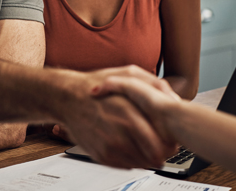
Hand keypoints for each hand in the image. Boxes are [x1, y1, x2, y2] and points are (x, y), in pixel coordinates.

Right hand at [57, 65, 177, 168]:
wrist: (67, 97)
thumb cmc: (95, 84)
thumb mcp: (127, 73)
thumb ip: (154, 84)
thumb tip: (173, 100)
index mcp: (128, 114)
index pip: (160, 144)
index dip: (169, 144)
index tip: (169, 139)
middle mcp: (119, 133)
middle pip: (154, 158)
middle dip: (161, 152)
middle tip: (159, 144)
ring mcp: (109, 147)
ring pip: (141, 164)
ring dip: (145, 156)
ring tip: (141, 142)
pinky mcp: (101, 155)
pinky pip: (126, 165)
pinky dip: (130, 157)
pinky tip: (127, 143)